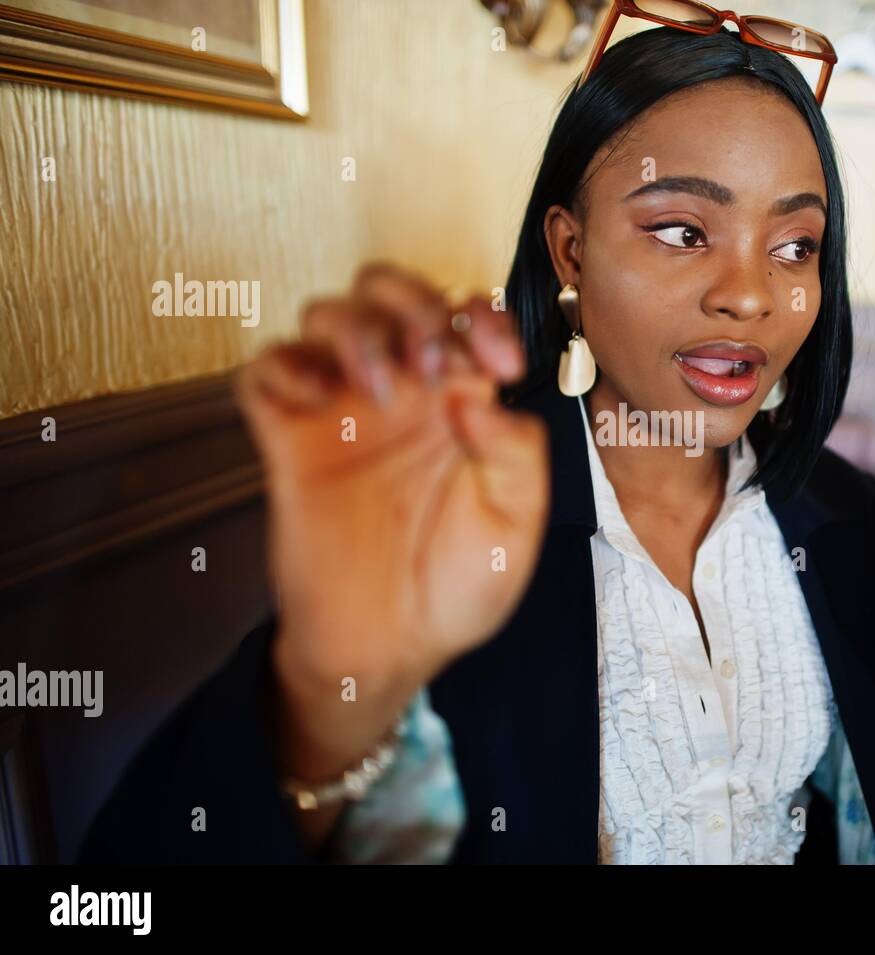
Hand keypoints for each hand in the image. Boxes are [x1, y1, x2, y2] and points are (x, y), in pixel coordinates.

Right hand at [235, 264, 547, 785]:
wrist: (390, 649)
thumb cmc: (457, 585)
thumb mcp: (517, 521)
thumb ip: (516, 450)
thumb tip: (478, 389)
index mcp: (460, 401)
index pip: (465, 318)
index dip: (483, 318)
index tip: (499, 361)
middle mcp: (401, 393)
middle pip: (389, 292)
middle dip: (412, 302)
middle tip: (431, 359)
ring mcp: (340, 412)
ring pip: (327, 316)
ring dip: (357, 328)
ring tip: (382, 389)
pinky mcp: (288, 441)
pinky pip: (265, 371)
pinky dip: (285, 363)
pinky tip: (319, 397)